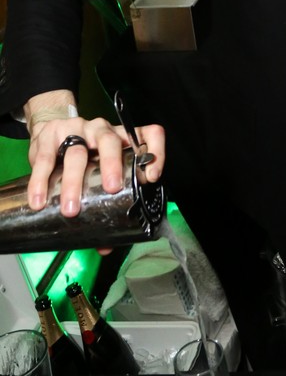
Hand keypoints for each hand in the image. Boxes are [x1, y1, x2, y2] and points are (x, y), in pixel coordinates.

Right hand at [25, 91, 164, 217]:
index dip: (156, 152)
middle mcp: (102, 131)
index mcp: (122, 139)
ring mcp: (75, 131)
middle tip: (111, 188)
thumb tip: (105, 245)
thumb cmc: (81, 155)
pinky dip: (42, 181)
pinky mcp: (49, 136)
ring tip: (72, 209)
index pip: (149, 134)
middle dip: (112, 165)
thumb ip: (103, 204)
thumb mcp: (97, 171)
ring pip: (77, 153)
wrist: (47, 132)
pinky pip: (45, 159)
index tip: (152, 176)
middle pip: (110, 142)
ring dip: (74, 183)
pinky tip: (40, 200)